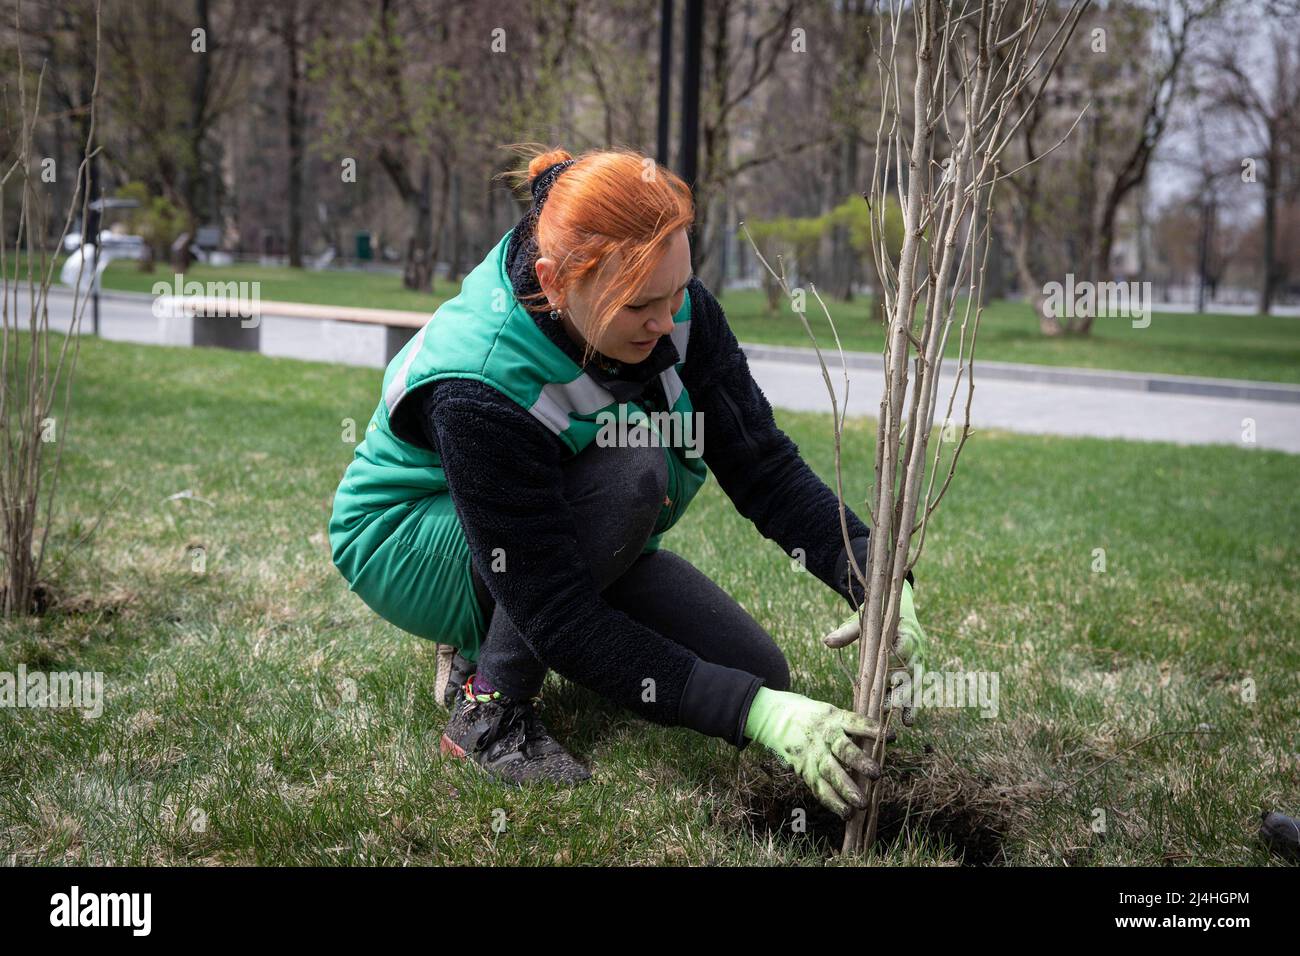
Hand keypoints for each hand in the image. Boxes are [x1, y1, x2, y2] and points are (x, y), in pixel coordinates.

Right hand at [743, 687, 893, 818]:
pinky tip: (846, 813)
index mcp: (833, 718)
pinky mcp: (803, 769)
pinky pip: (818, 787)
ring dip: (846, 789)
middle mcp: (823, 736)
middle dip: (860, 762)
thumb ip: (851, 728)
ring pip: (830, 772)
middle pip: (843, 749)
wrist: (776, 718)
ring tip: (861, 804)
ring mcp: (812, 754)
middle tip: (877, 774)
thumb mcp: (830, 712)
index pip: (855, 722)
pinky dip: (832, 801)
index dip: (872, 729)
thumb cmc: (813, 717)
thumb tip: (881, 743)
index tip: (890, 736)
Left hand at [823, 579, 928, 723]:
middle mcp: (917, 650)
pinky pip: (917, 692)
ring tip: (901, 720)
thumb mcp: (862, 622)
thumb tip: (826, 641)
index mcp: (906, 633)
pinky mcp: (918, 675)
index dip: (898, 663)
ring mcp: (920, 664)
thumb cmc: (878, 618)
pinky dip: (913, 706)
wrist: (900, 611)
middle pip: (912, 672)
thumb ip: (847, 632)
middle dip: (901, 690)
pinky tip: (907, 722)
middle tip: (887, 705)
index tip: (889, 677)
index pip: (905, 647)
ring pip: (916, 685)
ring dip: (908, 702)